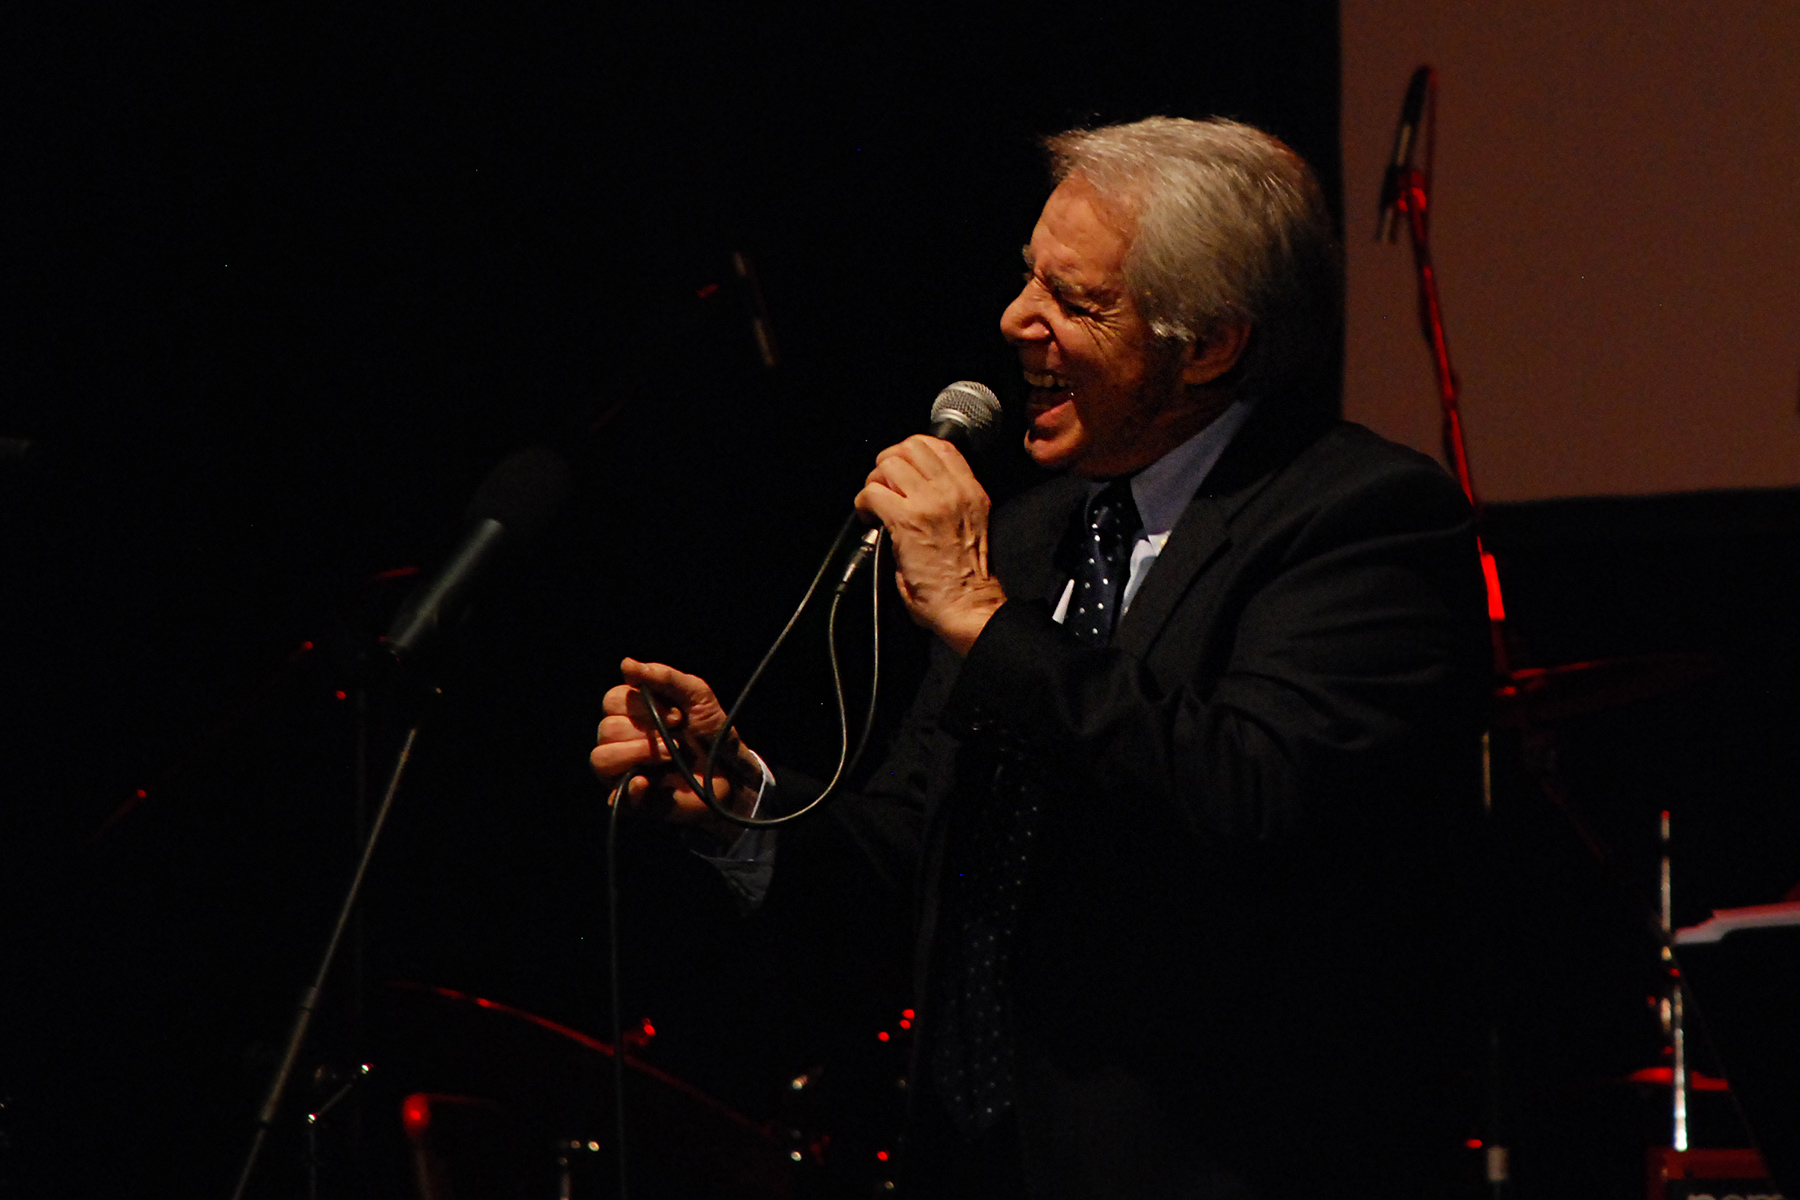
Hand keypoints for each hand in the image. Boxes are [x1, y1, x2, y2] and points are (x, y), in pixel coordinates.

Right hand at [589, 658, 762, 840]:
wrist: (732, 771)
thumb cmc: (711, 731)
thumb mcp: (697, 695)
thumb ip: (664, 677)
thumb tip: (626, 664)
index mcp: (631, 714)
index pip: (612, 700)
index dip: (642, 705)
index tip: (677, 715)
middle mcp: (621, 741)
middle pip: (606, 728)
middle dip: (647, 730)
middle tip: (677, 736)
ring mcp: (623, 771)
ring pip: (602, 758)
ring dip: (640, 753)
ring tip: (670, 756)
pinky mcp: (632, 801)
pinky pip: (614, 797)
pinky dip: (631, 788)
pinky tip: (649, 782)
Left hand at [854, 435, 1006, 654]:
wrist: (968, 603)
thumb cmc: (968, 577)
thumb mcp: (971, 523)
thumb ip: (948, 501)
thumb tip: (911, 491)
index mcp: (971, 490)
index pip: (939, 445)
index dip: (912, 450)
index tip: (902, 469)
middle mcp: (952, 490)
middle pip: (910, 446)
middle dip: (890, 463)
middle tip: (884, 486)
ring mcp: (929, 502)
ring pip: (889, 465)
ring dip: (875, 482)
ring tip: (876, 503)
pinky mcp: (906, 520)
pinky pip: (872, 493)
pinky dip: (863, 504)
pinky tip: (869, 519)